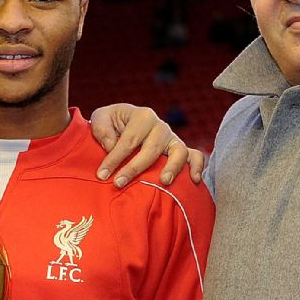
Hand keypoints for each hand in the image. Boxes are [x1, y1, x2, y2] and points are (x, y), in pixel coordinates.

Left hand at [89, 103, 204, 186]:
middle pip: (151, 149)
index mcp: (142, 116)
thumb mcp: (102, 118)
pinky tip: (193, 180)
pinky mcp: (181, 150)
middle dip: (134, 168)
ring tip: (163, 182)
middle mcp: (160, 127)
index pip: (129, 140)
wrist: (124, 126)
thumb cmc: (112, 124)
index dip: (114, 158)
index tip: (102, 175)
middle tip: (118, 183)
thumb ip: (102, 128)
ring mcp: (173, 139)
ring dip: (172, 167)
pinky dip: (197, 166)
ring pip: (179, 152)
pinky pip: (195, 156)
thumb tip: (111, 145)